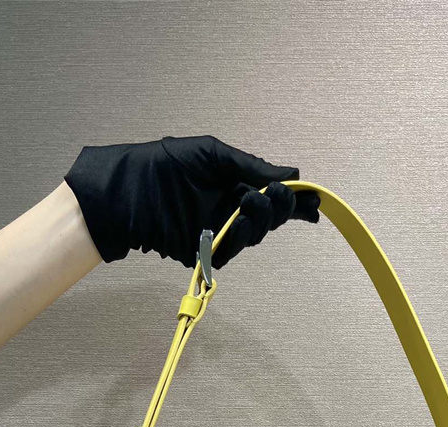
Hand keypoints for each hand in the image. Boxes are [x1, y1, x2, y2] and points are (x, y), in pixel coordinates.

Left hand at [64, 134, 320, 269]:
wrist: (133, 190)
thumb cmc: (168, 164)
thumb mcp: (214, 155)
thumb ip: (252, 166)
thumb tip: (291, 172)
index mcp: (236, 184)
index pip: (273, 196)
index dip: (295, 200)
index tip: (314, 201)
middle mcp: (231, 209)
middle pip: (271, 218)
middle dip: (282, 208)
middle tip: (281, 196)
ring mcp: (220, 232)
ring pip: (256, 234)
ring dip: (261, 219)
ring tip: (251, 201)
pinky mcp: (205, 251)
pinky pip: (233, 250)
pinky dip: (241, 237)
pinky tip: (239, 223)